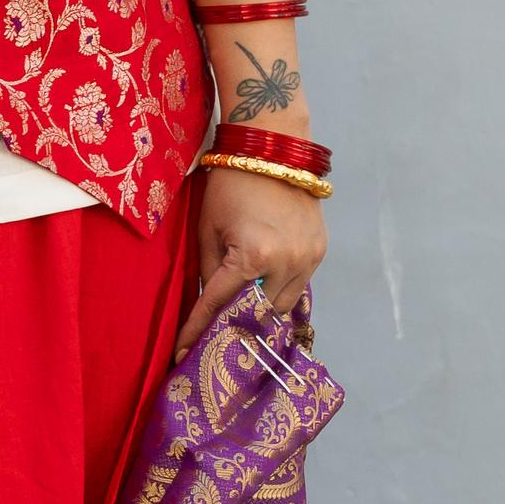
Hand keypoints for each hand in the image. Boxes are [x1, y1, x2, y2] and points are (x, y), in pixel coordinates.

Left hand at [177, 166, 325, 354]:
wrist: (272, 149)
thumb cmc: (230, 184)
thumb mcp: (207, 228)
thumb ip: (207, 271)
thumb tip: (206, 307)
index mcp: (252, 256)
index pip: (219, 305)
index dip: (198, 331)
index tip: (184, 354)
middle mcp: (286, 262)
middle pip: (257, 314)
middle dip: (235, 325)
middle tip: (214, 333)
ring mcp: (308, 258)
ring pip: (282, 306)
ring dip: (260, 310)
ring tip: (240, 308)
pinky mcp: (320, 251)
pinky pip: (298, 286)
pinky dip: (279, 291)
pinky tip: (262, 286)